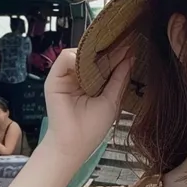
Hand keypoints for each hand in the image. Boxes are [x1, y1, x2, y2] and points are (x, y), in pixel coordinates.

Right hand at [42, 46, 131, 164]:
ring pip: (79, 53)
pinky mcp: (55, 78)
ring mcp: (67, 77)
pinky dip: (77, 57)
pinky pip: (64, 58)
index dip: (117, 54)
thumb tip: (130, 58)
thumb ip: (119, 78)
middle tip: (122, 42)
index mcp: (93, 83)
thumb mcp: (112, 100)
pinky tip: (89, 63)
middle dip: (106, 48)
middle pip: (92, 55)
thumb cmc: (92, 128)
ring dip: (93, 52)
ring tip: (107, 53)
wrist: (73, 144)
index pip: (104, 62)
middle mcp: (79, 77)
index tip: (131, 46)